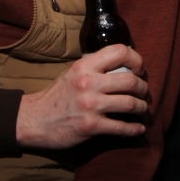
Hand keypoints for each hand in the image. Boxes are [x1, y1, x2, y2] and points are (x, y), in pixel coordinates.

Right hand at [16, 44, 148, 148]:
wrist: (35, 120)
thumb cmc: (56, 96)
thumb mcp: (72, 73)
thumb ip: (94, 68)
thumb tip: (122, 66)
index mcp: (84, 66)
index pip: (119, 51)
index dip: (136, 59)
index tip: (139, 69)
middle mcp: (88, 83)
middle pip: (130, 80)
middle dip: (143, 87)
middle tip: (144, 92)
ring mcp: (90, 105)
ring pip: (130, 103)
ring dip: (142, 107)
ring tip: (143, 109)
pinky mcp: (91, 126)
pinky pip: (121, 127)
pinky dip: (135, 129)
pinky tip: (139, 128)